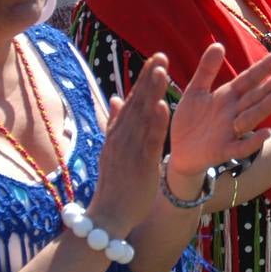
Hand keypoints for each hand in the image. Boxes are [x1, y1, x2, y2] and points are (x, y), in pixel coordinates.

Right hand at [91, 53, 173, 233]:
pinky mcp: (141, 164)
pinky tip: (163, 106)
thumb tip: (114, 97)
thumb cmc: (114, 185)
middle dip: (149, 78)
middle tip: (161, 55)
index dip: (144, 79)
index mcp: (118, 133)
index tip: (156, 59)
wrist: (107, 216)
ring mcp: (130, 149)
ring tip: (162, 70)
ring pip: (143, 116)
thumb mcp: (112, 149)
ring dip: (152, 92)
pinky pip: (149, 141)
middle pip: (137, 102)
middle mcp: (122, 136)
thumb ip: (115, 122)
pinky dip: (156, 123)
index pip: (132, 100)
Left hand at [169, 44, 270, 177]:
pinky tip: (266, 133)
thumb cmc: (190, 120)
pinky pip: (241, 147)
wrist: (179, 152)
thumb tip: (219, 44)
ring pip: (252, 117)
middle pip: (255, 96)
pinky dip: (253, 141)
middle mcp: (234, 112)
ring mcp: (231, 132)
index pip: (250, 78)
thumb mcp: (195, 91)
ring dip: (266, 107)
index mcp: (228, 96)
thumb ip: (206, 70)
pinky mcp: (224, 151)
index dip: (265, 66)